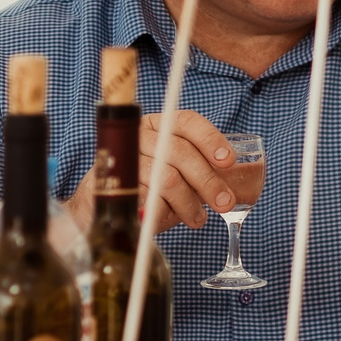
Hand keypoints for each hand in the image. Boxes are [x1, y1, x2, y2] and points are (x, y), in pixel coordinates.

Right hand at [66, 109, 242, 230]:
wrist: (106, 204)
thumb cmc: (152, 185)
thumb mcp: (180, 172)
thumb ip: (202, 170)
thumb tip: (234, 182)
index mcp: (160, 125)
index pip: (187, 122)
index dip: (211, 139)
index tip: (228, 161)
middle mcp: (140, 135)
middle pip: (181, 152)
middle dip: (208, 181)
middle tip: (224, 202)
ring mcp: (124, 157)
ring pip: (166, 178)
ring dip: (188, 202)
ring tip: (197, 217)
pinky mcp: (112, 184)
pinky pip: (146, 199)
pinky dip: (163, 212)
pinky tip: (170, 219)